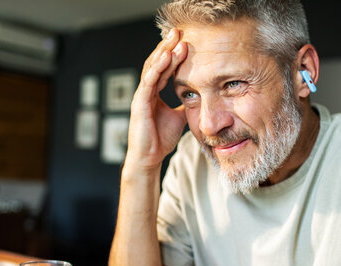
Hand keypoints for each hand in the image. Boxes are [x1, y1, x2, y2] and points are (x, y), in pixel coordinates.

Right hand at [126, 28, 188, 172]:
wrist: (150, 158)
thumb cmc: (161, 139)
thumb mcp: (180, 117)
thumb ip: (186, 105)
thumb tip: (201, 97)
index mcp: (154, 93)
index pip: (164, 68)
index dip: (174, 54)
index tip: (185, 40)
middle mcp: (146, 91)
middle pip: (156, 63)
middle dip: (167, 47)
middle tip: (178, 31)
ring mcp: (141, 96)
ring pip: (151, 69)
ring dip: (163, 53)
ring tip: (173, 39)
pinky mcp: (139, 104)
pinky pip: (148, 83)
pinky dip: (156, 69)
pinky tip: (165, 58)